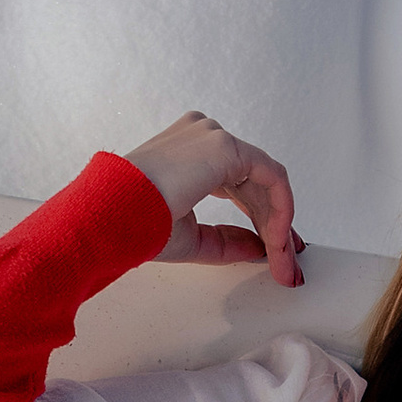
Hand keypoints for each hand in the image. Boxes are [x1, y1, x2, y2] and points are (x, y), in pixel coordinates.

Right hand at [126, 112, 303, 287]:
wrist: (115, 215)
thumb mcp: (193, 238)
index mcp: (190, 153)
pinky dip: (280, 210)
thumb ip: (228, 239)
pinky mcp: (225, 147)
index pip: (238, 182)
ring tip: (284, 263)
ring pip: (266, 181)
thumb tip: (261, 248)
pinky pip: (271, 177)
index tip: (276, 249)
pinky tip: (279, 240)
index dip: (261, 217)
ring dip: (279, 225)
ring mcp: (214, 137)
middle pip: (255, 183)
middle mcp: (204, 138)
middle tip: (286, 264)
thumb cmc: (137, 225)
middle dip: (275, 226)